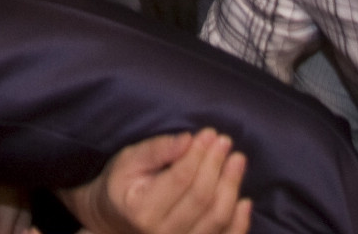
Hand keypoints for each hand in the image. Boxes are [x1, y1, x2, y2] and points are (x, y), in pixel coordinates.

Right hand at [61, 129, 249, 233]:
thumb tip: (187, 139)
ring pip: (217, 219)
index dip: (199, 155)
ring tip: (237, 160)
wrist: (113, 221)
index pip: (181, 180)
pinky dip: (239, 222)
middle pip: (201, 198)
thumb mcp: (128, 161)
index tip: (209, 134)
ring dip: (231, 187)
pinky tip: (244, 200)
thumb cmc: (120, 185)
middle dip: (217, 166)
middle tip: (225, 141)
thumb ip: (156, 150)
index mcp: (142, 210)